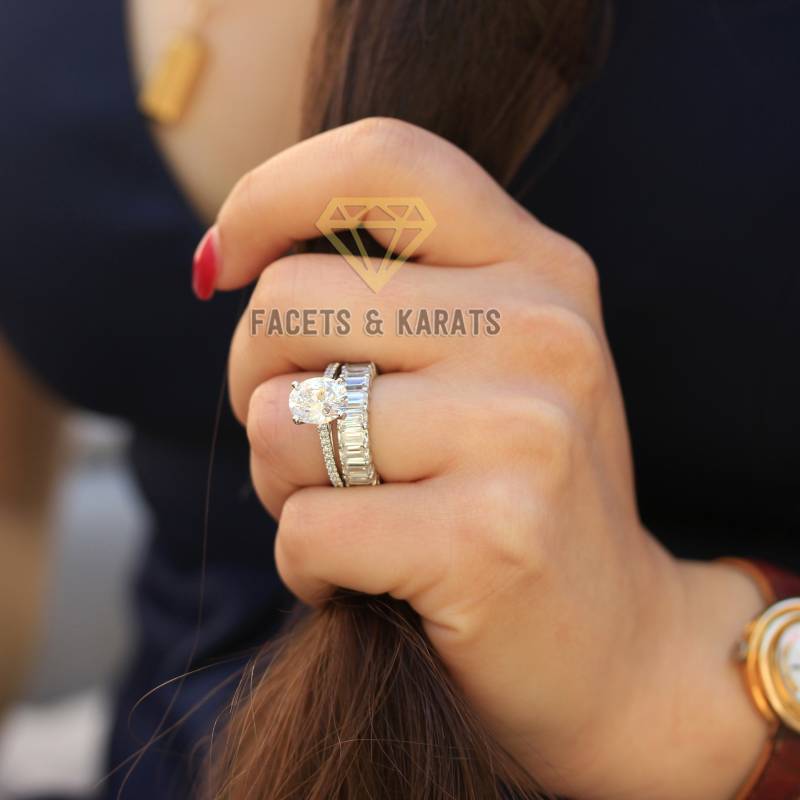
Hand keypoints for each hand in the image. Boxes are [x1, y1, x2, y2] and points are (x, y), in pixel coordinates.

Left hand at [208, 118, 767, 798]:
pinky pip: (304, 530)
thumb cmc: (517, 495)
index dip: (270, 196)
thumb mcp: (488, 364)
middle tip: (311, 444)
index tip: (226, 268)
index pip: (383, 164)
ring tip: (356, 512)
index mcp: (540, 269)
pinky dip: (307, 566)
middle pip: (288, 304)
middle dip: (257, 383)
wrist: (615, 647)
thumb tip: (228, 260)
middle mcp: (544, 331)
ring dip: (282, 482)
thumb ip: (391, 296)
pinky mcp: (490, 538)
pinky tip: (370, 580)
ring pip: (281, 421)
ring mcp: (524, 433)